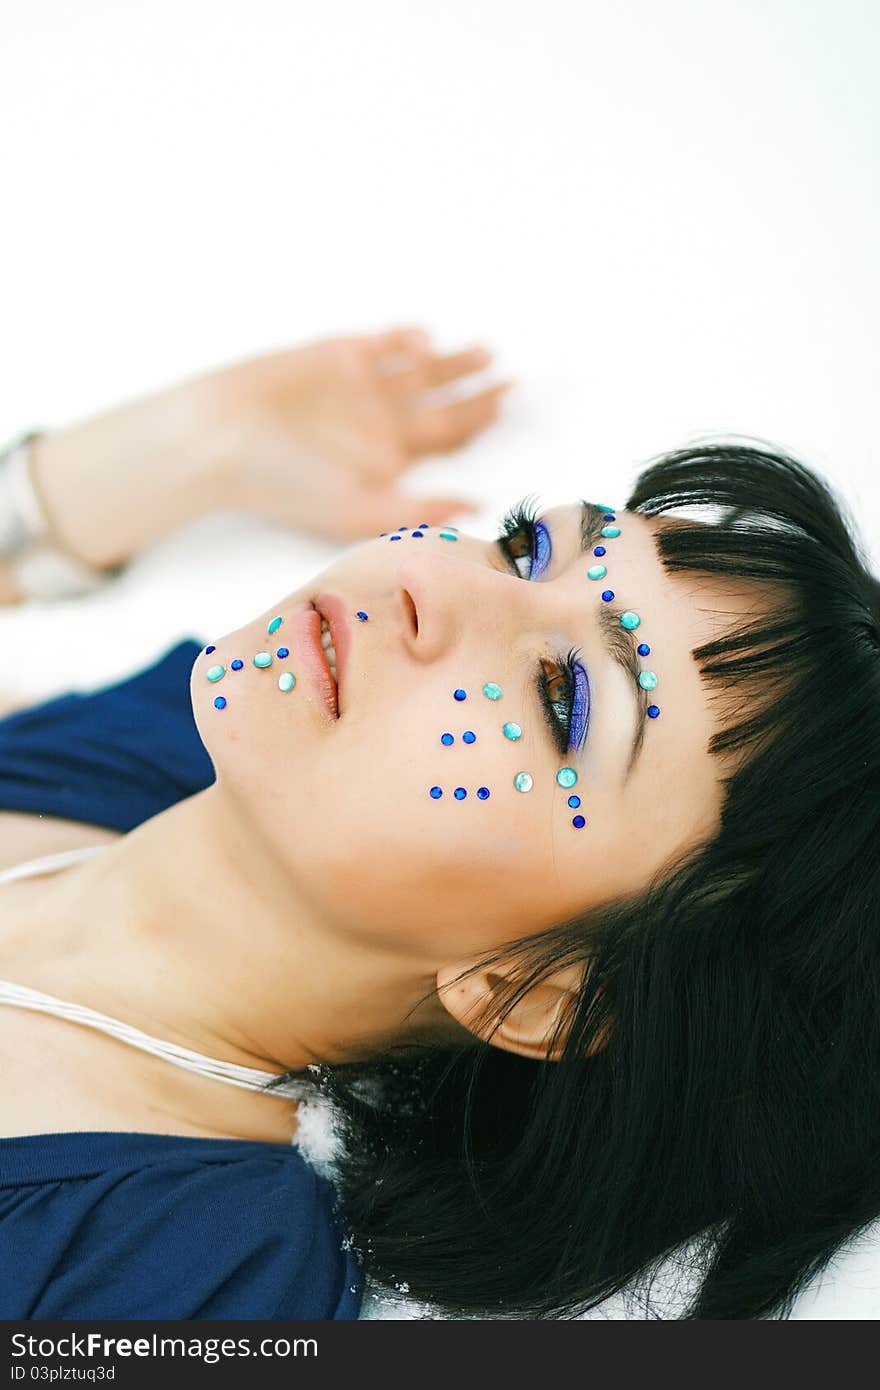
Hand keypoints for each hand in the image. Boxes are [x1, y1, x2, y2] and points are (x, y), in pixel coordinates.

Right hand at [194, 326, 511, 538]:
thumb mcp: (358, 509)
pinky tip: (427, 338)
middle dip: (478, 394)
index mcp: (388, 462)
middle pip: (442, 406)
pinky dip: (405, 340)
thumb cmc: (283, 484)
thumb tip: (479, 509)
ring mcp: (358, 389)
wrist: (221, 438)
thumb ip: (420, 508)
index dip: (481, 424)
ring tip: (487, 353)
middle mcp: (379, 424)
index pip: (448, 441)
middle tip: (513, 382)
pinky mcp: (333, 357)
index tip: (510, 408)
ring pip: (420, 372)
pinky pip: (379, 346)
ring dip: (453, 362)